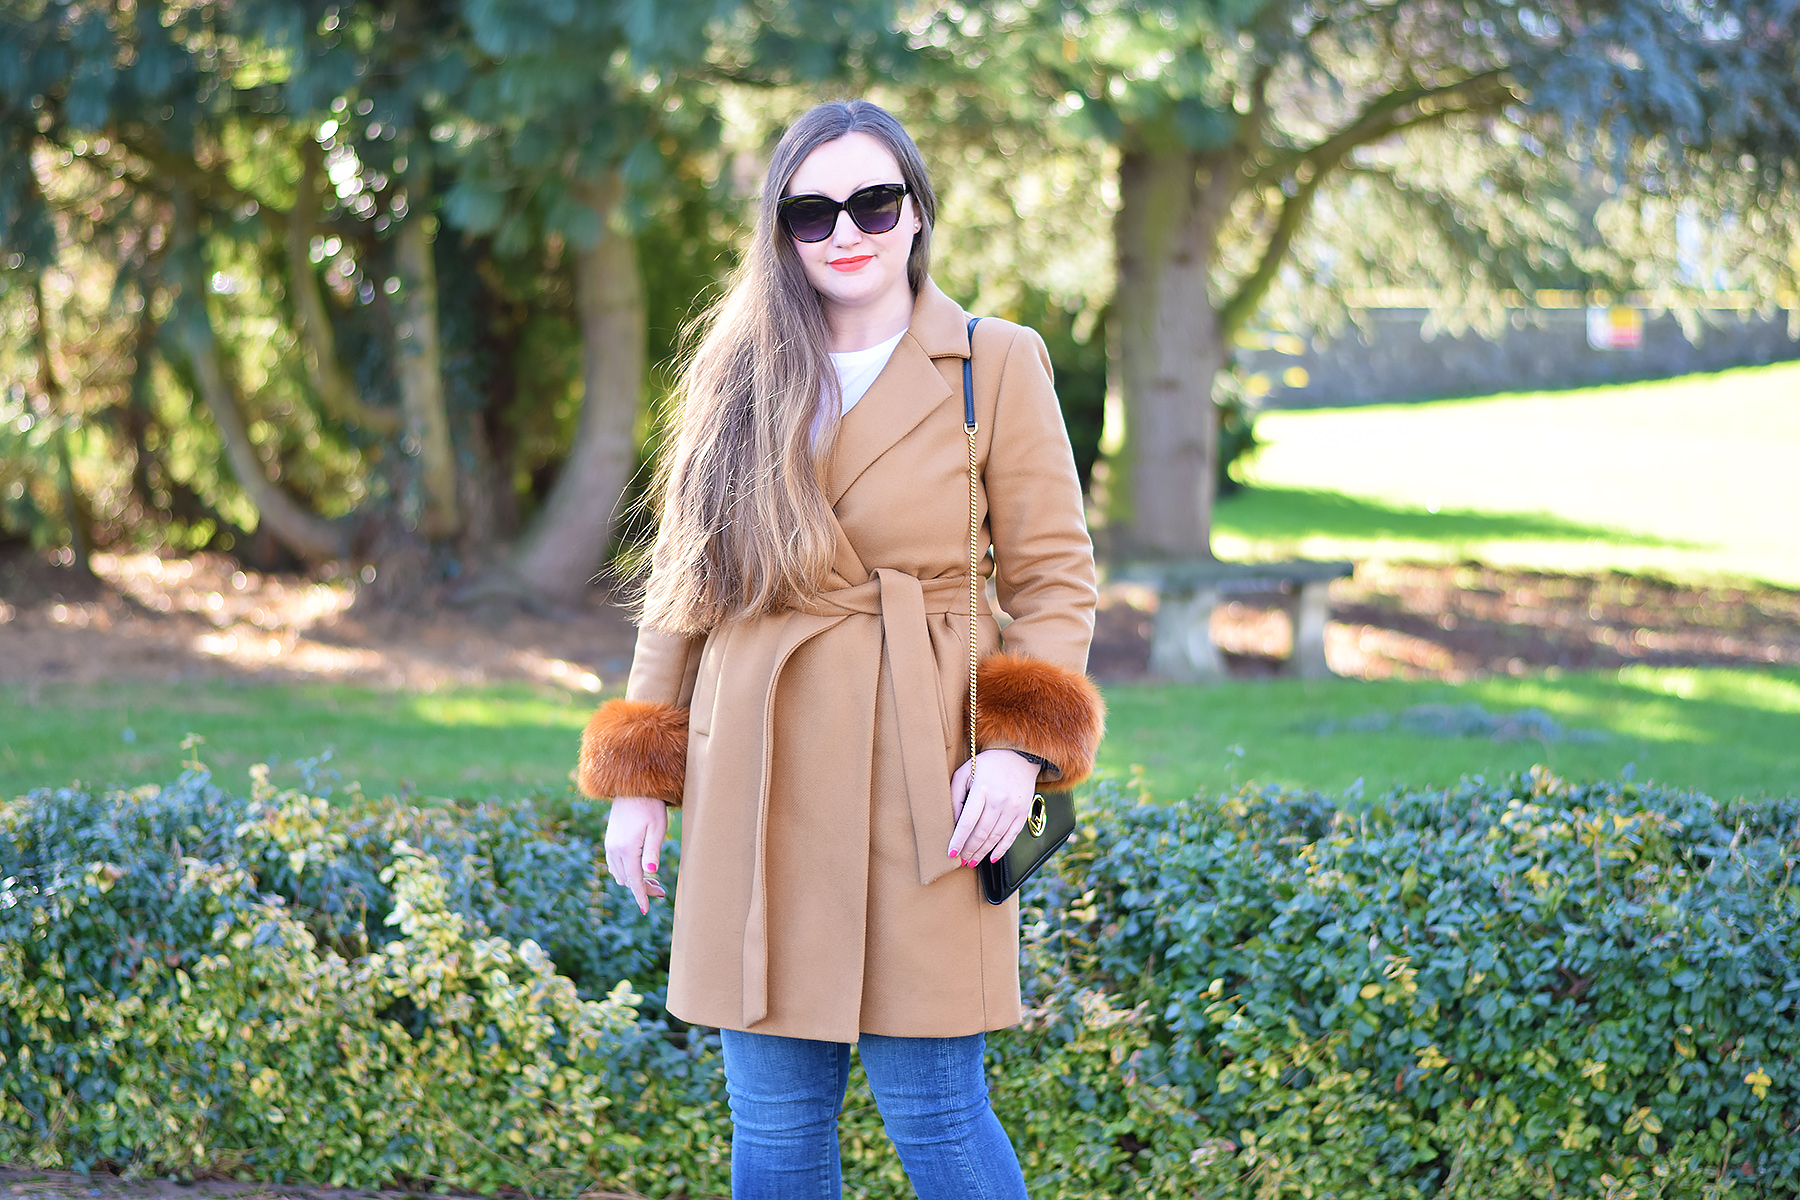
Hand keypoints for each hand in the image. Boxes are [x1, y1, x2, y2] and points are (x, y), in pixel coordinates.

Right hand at [604, 796, 668, 914]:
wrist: (632, 787)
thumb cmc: (650, 805)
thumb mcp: (657, 828)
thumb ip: (653, 851)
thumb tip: (650, 873)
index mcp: (627, 848)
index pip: (634, 880)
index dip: (641, 896)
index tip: (646, 910)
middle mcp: (614, 849)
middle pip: (627, 879)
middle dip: (642, 889)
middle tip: (661, 891)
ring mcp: (610, 845)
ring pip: (619, 874)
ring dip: (634, 881)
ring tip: (654, 882)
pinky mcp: (610, 840)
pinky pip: (615, 864)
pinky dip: (626, 872)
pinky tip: (639, 870)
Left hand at [948, 749, 1041, 868]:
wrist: (1018, 755)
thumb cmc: (986, 764)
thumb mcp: (964, 773)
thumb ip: (955, 796)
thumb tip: (952, 822)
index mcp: (982, 789)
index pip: (968, 821)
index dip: (959, 839)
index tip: (951, 852)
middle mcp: (1000, 800)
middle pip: (982, 833)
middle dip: (969, 850)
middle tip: (961, 860)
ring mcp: (1013, 808)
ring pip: (996, 837)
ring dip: (983, 852)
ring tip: (972, 861)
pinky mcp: (1023, 813)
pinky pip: (1012, 836)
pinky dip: (1001, 849)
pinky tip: (992, 857)